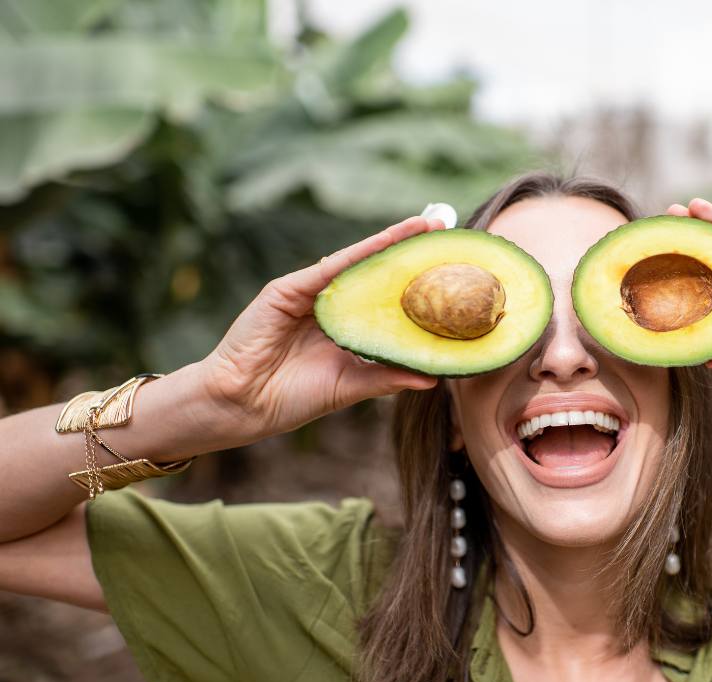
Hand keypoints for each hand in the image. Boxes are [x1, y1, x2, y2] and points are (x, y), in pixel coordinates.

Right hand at [199, 216, 438, 441]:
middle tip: (441, 229)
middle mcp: (330, 306)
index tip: (448, 268)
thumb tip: (434, 377)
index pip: (385, 298)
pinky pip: (328, 269)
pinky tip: (385, 241)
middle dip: (407, 251)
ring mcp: (308, 295)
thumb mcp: (350, 387)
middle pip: (374, 273)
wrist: (242, 405)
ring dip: (389, 242)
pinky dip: (357, 253)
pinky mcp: (286, 291)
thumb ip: (388, 378)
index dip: (414, 282)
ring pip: (355, 263)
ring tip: (422, 226)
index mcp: (345, 327)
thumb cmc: (291, 398)